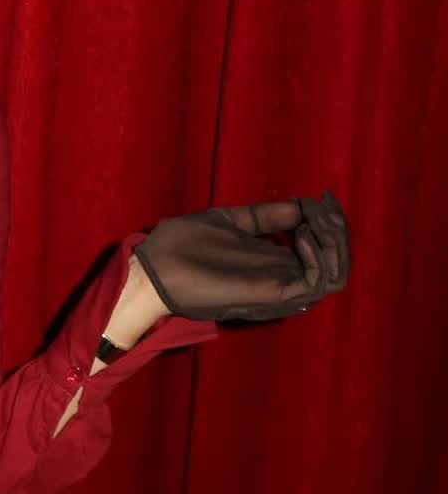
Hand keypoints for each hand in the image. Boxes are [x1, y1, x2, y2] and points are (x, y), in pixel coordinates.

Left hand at [135, 190, 349, 322]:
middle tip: (326, 207)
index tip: (324, 198)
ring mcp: (278, 288)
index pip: (322, 251)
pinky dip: (320, 256)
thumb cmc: (182, 246)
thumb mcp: (230, 221)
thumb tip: (303, 204)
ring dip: (336, 243)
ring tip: (317, 220)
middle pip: (336, 264)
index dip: (332, 223)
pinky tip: (304, 234)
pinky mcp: (271, 296)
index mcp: (273, 263)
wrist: (154, 269)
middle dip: (340, 231)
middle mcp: (280, 278)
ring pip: (335, 275)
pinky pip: (317, 282)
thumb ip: (266, 217)